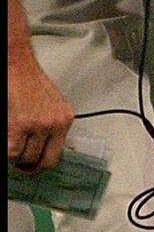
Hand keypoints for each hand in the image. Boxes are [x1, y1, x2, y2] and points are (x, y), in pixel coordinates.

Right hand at [8, 52, 74, 171]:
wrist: (17, 64)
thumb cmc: (28, 81)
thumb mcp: (50, 104)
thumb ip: (50, 125)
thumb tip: (42, 147)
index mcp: (65, 118)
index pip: (58, 153)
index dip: (43, 163)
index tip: (35, 166)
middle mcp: (56, 122)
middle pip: (45, 161)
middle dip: (30, 167)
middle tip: (21, 166)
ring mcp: (40, 124)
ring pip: (26, 157)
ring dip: (16, 155)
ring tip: (13, 144)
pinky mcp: (22, 124)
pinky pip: (13, 151)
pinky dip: (9, 150)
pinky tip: (9, 139)